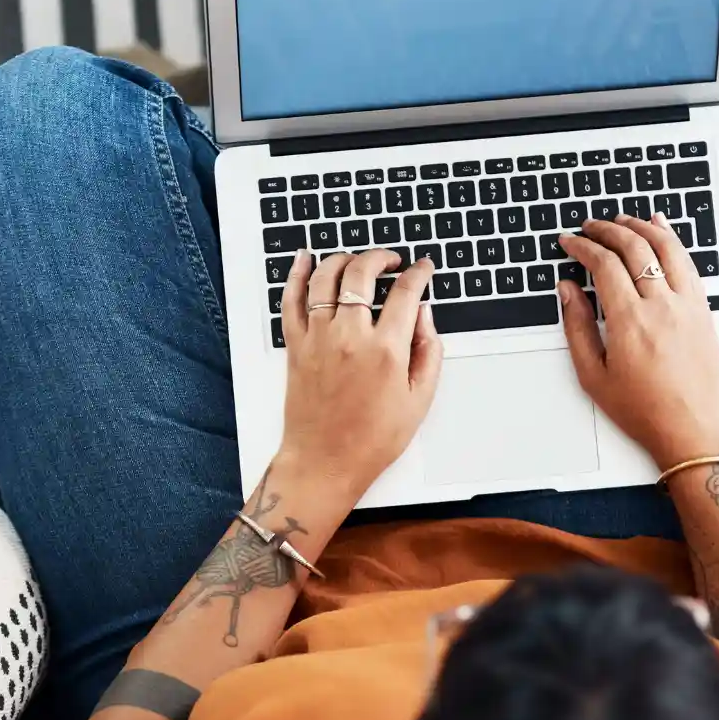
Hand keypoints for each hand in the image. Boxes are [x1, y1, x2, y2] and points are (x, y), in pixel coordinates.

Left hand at [276, 249, 442, 497]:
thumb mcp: (419, 400)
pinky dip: (296, 275)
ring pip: (325, 279)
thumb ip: (428, 352)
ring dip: (342, 259)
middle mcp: (349, 337)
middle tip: (390, 260)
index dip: (418, 273)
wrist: (325, 461)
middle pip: (362, 274)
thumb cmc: (372, 439)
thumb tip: (425, 314)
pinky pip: (290, 300)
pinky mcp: (295, 346)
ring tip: (355, 259)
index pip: (405, 293)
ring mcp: (318, 339)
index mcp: (386, 350)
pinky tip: (304, 259)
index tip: (423, 268)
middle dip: (380, 258)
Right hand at [558, 214, 718, 467]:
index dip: (582, 246)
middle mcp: (661, 306)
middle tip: (590, 226)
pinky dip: (673, 241)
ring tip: (624, 219)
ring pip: (665, 247)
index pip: (603, 264)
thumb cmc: (645, 411)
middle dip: (607, 230)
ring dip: (642, 226)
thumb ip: (577, 327)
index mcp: (629, 320)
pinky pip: (688, 264)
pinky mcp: (704, 311)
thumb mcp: (593, 375)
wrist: (694, 432)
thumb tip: (567, 291)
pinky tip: (663, 231)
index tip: (569, 242)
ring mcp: (687, 306)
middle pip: (633, 248)